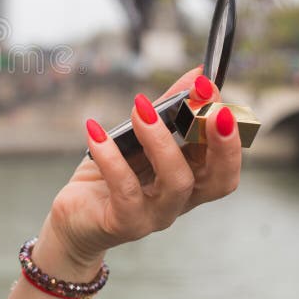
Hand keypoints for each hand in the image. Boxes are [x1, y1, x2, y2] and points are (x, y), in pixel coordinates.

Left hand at [43, 65, 241, 273]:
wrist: (74, 217)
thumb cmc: (110, 173)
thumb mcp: (137, 137)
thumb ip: (166, 109)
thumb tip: (196, 75)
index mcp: (191, 179)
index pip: (224, 157)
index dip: (224, 124)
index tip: (207, 85)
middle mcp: (181, 200)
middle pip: (219, 179)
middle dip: (220, 141)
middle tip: (208, 103)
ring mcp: (156, 215)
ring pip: (176, 182)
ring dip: (162, 141)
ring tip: (141, 108)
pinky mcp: (125, 223)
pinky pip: (125, 190)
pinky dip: (112, 157)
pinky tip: (95, 132)